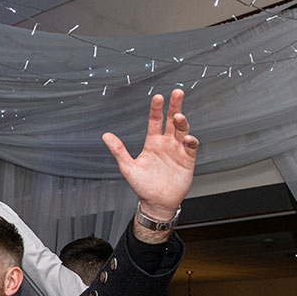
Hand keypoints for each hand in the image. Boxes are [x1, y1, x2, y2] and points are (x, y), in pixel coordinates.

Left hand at [102, 89, 197, 222]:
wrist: (157, 202)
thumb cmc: (142, 186)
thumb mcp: (128, 167)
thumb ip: (118, 150)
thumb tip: (106, 136)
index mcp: (152, 143)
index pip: (155, 121)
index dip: (157, 109)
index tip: (158, 97)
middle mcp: (166, 143)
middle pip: (172, 121)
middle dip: (175, 106)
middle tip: (177, 93)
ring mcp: (177, 150)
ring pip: (182, 131)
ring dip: (182, 122)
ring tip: (179, 116)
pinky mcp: (187, 160)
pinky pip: (191, 147)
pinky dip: (190, 140)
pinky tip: (187, 137)